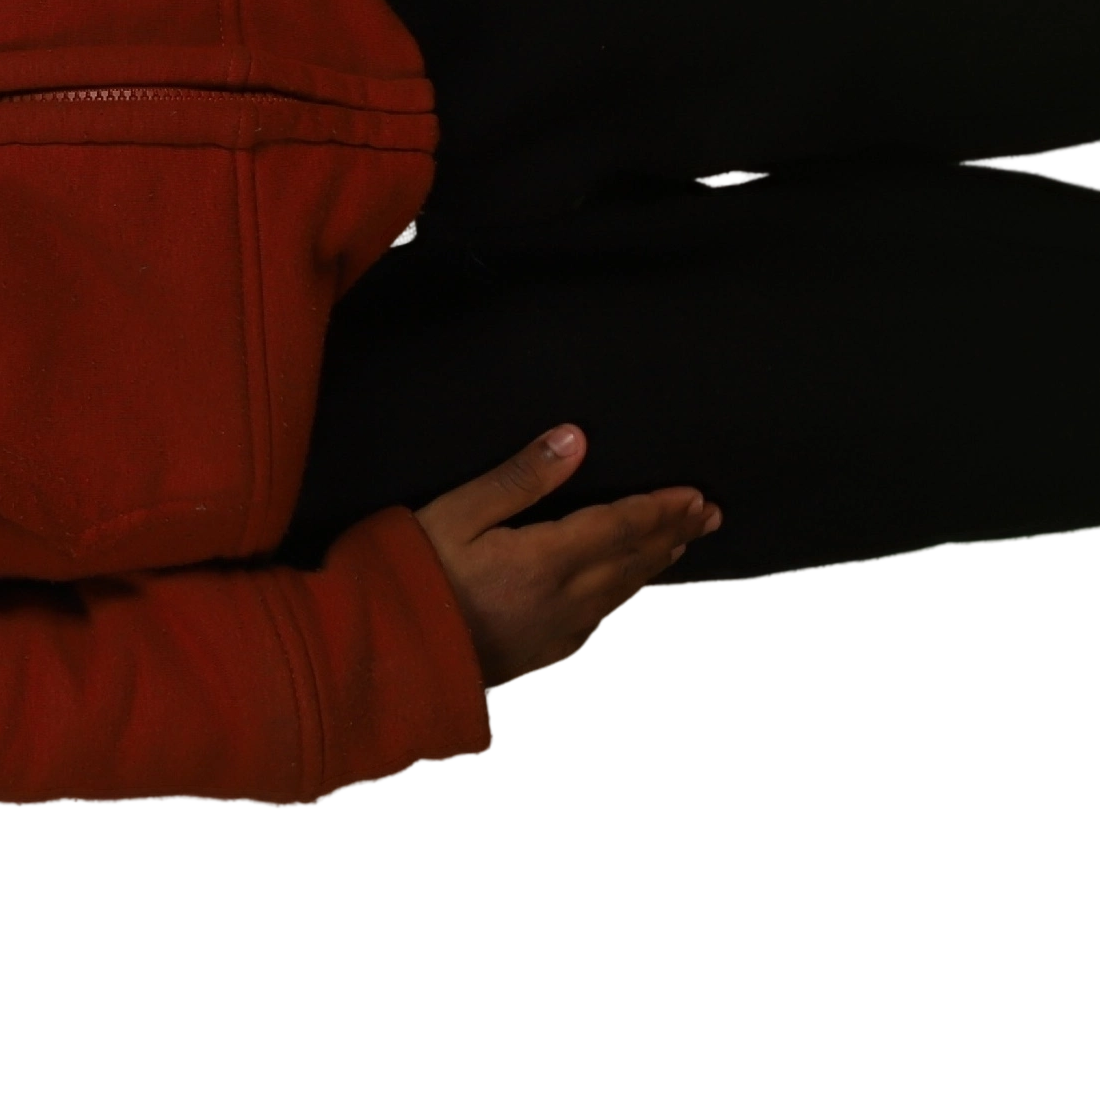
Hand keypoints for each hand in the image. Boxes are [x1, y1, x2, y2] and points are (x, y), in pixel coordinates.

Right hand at [412, 425, 718, 689]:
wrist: (390, 660)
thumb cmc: (412, 579)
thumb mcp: (454, 514)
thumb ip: (516, 478)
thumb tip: (575, 439)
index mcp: (544, 559)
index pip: (618, 526)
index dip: (659, 509)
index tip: (693, 494)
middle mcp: (563, 599)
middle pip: (632, 560)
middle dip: (672, 533)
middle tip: (709, 514)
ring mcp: (554, 631)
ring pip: (621, 592)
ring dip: (655, 563)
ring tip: (681, 543)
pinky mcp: (540, 651)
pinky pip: (598, 618)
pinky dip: (624, 595)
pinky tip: (624, 590)